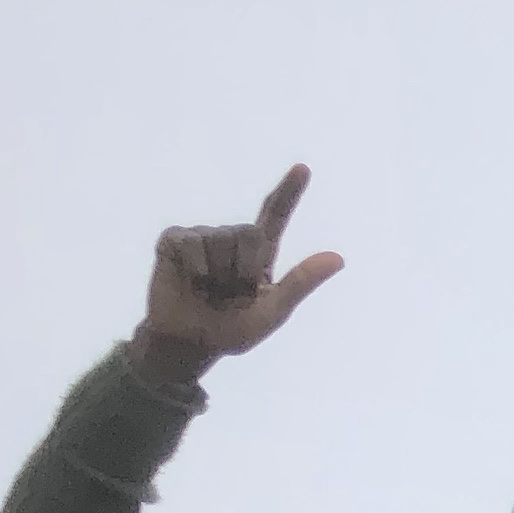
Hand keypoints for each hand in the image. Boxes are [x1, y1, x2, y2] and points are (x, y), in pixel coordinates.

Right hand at [134, 165, 341, 383]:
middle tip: (229, 292)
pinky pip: (192, 243)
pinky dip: (195, 268)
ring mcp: (202, 236)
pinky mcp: (175, 239)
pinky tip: (190, 280)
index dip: (288, 192)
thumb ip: (302, 283)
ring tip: (207, 289)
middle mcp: (231, 239)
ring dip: (216, 273)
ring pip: (220, 239)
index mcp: (258, 255)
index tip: (303, 169)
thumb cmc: (231, 331)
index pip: (275, 216)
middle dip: (243, 268)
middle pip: (249, 232)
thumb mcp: (272, 312)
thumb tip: (339, 258)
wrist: (188, 343)